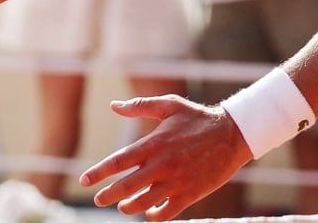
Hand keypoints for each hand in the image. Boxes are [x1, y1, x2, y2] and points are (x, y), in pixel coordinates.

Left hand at [80, 95, 252, 220]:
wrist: (233, 134)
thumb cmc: (198, 118)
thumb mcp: (169, 105)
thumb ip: (140, 106)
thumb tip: (114, 106)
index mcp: (154, 144)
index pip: (118, 161)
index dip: (99, 173)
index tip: (84, 181)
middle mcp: (162, 165)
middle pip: (125, 187)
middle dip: (107, 195)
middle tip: (98, 199)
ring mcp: (175, 182)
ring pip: (142, 203)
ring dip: (128, 207)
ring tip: (123, 206)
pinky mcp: (189, 194)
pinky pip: (165, 213)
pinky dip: (153, 216)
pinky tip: (149, 212)